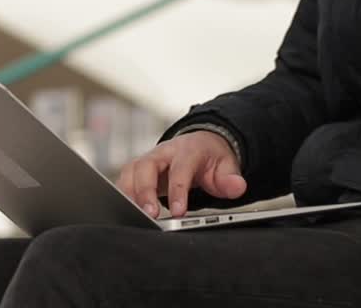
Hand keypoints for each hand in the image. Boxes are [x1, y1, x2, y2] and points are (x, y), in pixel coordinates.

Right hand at [116, 131, 246, 218]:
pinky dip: (122, 195)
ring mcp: (148, 159)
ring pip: (131, 171)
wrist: (200, 145)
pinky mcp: (138, 170)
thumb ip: (231, 178)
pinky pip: (125, 180)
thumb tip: (237, 187)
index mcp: (187, 150)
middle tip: (150, 215)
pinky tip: (124, 212)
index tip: (178, 212)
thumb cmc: (210, 159)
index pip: (180, 169)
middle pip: (146, 166)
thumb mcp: (226, 166)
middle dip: (145, 191)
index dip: (178, 190)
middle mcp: (163, 152)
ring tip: (131, 216)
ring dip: (129, 194)